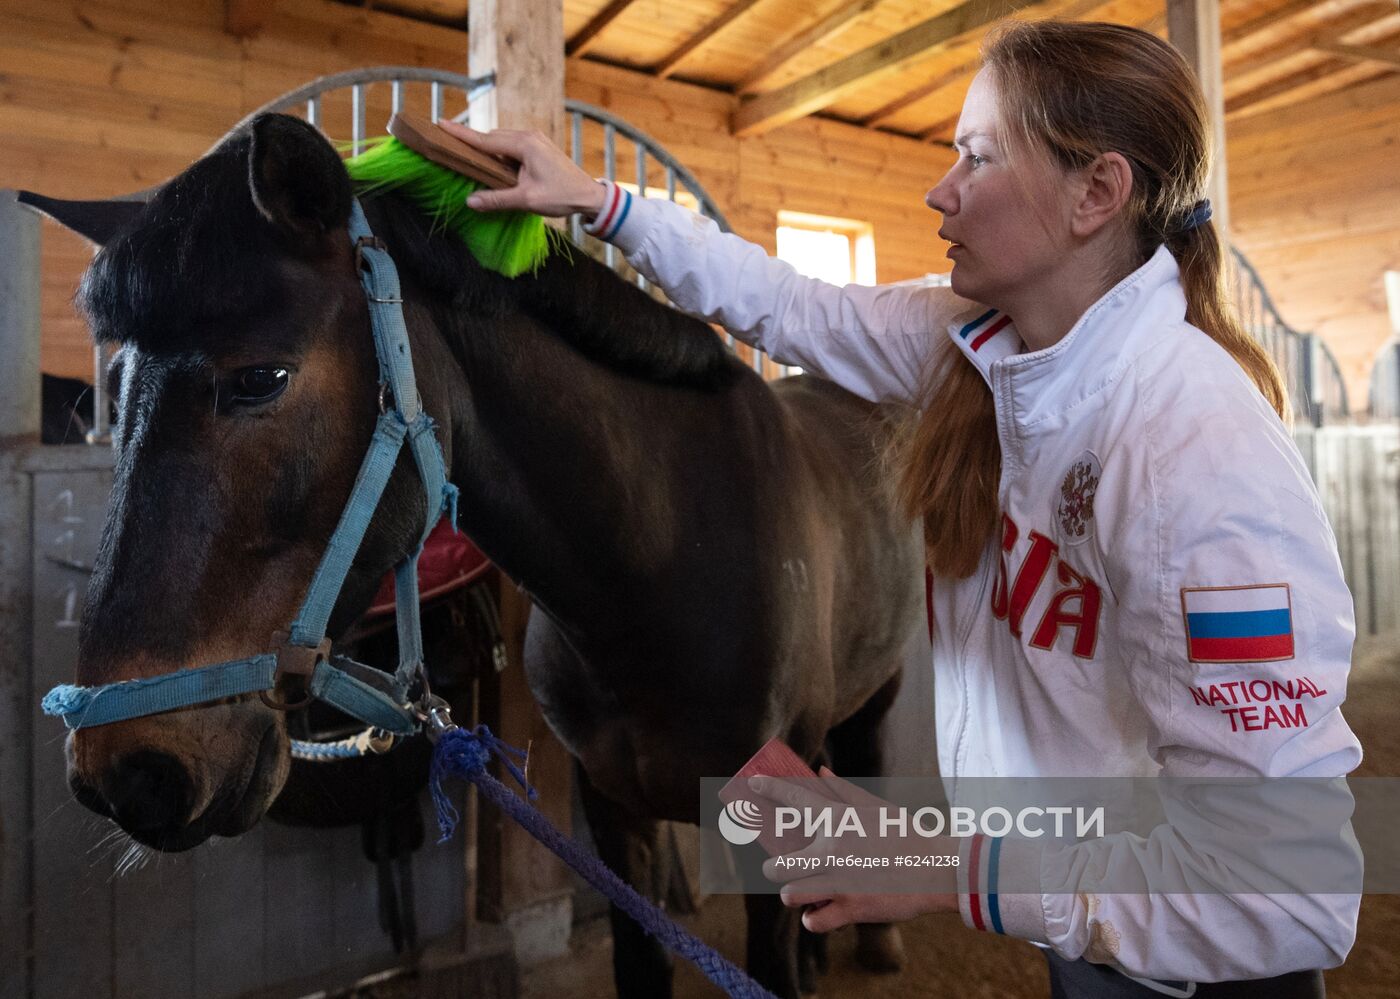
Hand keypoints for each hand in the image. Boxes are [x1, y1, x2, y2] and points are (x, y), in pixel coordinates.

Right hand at [436, 122, 607, 218]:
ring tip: (475, 165)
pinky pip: (512, 147)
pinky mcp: (539, 147)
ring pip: (502, 142)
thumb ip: (497, 199)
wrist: (589, 195)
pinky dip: (502, 156)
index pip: (484, 139)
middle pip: (492, 139)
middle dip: (474, 145)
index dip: (461, 134)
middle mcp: (528, 136)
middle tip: (453, 150)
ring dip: (489, 153)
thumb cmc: (561, 196)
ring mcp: (535, 139)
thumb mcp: (527, 200)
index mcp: (524, 144)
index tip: (440, 123)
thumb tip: (470, 201)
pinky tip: (498, 169)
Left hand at [750, 765, 958, 932]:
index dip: (769, 789)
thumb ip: (843, 791)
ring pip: (790, 895)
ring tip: (800, 892)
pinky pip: (814, 921)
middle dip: (774, 869)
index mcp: (840, 821)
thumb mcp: (876, 809)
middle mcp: (834, 851)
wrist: (940, 870)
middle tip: (779, 868)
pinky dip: (814, 919)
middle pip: (779, 864)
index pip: (794, 800)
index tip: (753, 785)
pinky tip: (820, 912)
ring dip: (792, 894)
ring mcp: (841, 882)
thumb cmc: (907, 836)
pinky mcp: (852, 909)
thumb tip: (820, 771)